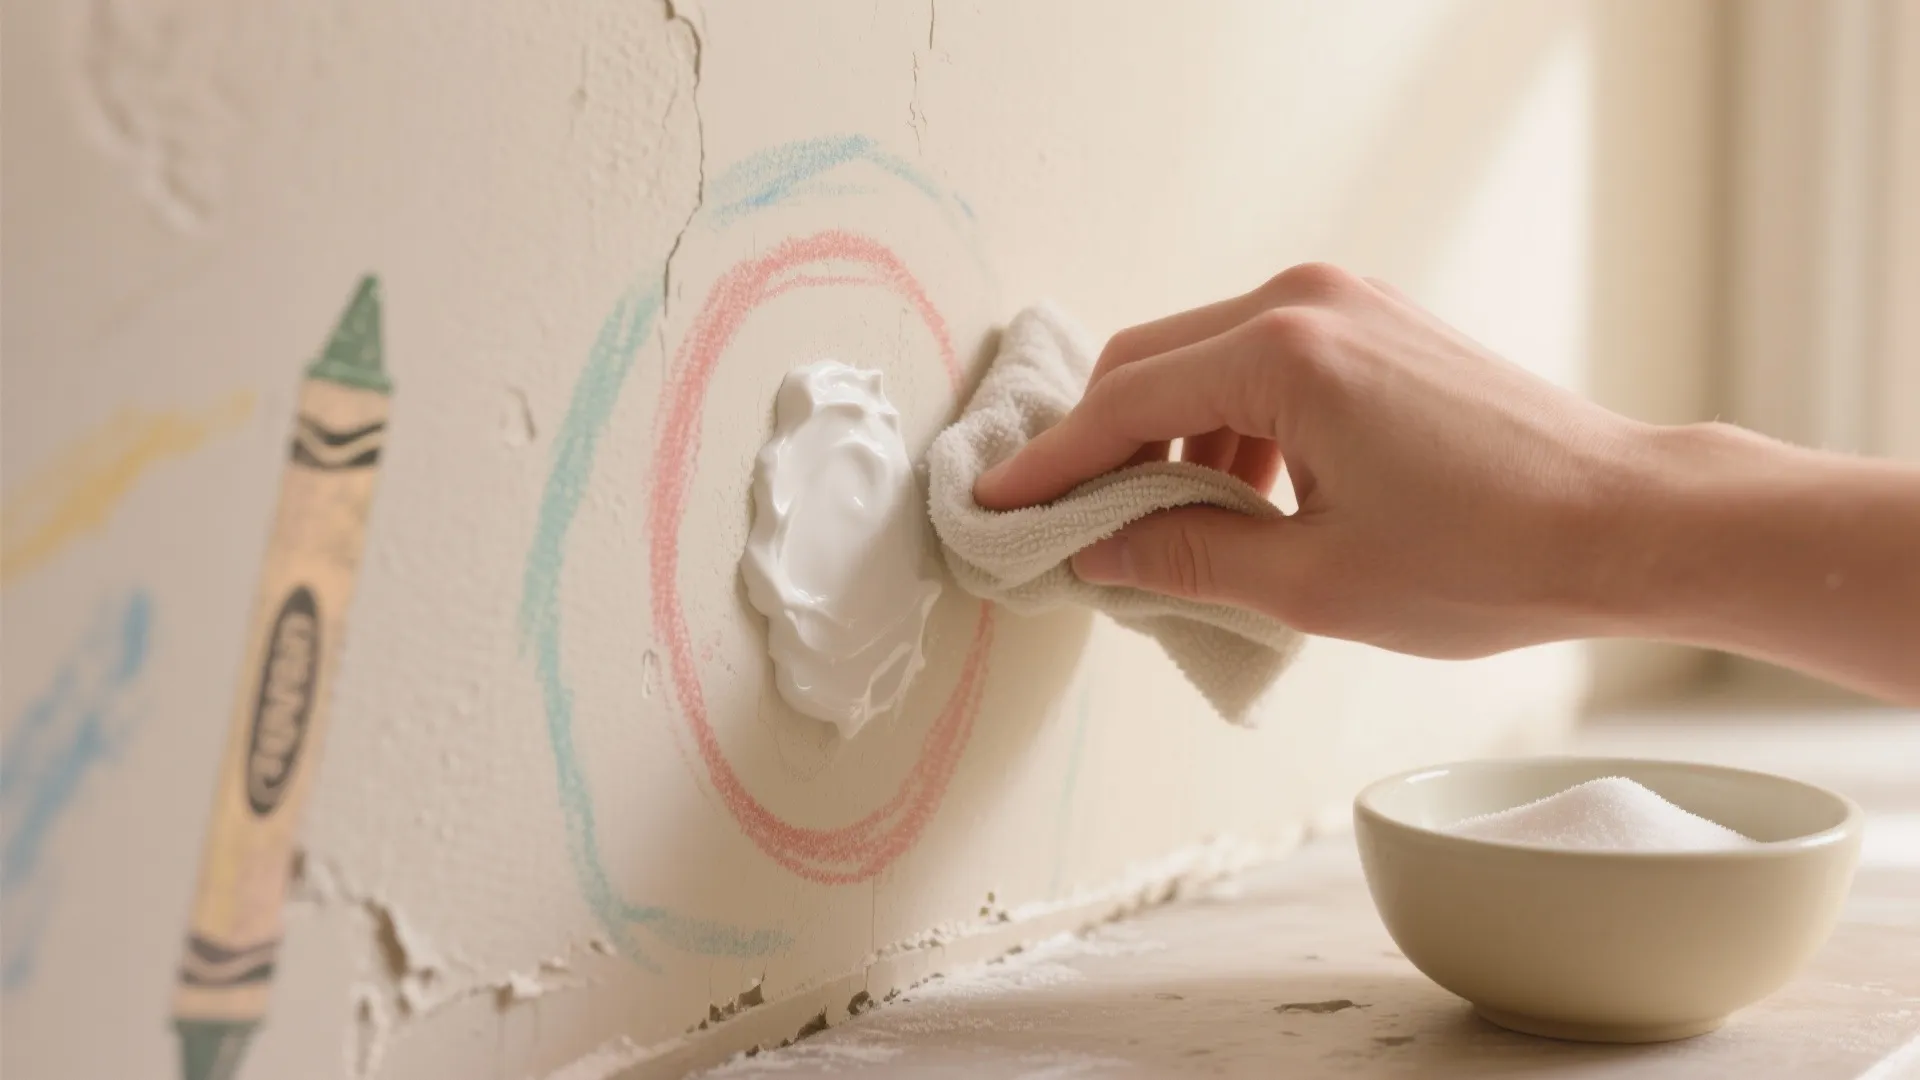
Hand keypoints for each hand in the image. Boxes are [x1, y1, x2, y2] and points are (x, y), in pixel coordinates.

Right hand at [973, 263, 1646, 658]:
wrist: (1628, 522)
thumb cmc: (1490, 555)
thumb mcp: (1315, 582)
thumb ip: (1185, 558)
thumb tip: (1099, 552)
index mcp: (1285, 353)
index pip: (1124, 402)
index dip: (1052, 465)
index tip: (999, 507)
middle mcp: (1308, 301)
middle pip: (1151, 361)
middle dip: (1102, 446)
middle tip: (1071, 525)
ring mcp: (1348, 303)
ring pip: (1205, 360)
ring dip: (1169, 439)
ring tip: (1169, 532)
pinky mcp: (1378, 325)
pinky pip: (1263, 363)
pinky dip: (1230, 425)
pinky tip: (1244, 500)